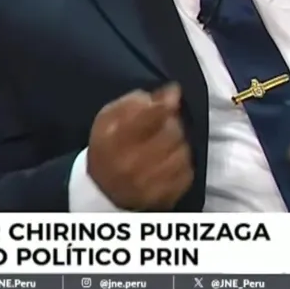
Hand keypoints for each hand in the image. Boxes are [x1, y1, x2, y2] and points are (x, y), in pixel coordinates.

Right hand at [86, 84, 191, 209]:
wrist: (102, 189)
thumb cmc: (107, 147)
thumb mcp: (109, 117)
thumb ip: (137, 101)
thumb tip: (171, 92)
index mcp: (113, 140)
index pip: (153, 115)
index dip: (165, 104)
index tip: (169, 100)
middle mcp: (130, 164)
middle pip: (171, 131)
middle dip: (171, 123)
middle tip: (162, 126)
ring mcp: (148, 184)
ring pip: (183, 151)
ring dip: (178, 143)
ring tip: (165, 144)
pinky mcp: (164, 196)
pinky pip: (187, 171)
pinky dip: (182, 163)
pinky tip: (168, 161)